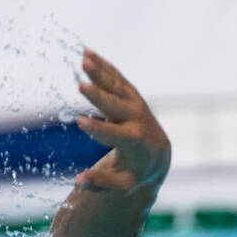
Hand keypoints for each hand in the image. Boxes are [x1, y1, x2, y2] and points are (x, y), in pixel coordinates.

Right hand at [75, 49, 170, 191]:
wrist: (158, 151)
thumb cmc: (136, 171)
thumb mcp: (123, 184)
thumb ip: (102, 183)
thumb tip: (78, 182)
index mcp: (135, 142)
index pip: (115, 135)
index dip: (98, 130)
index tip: (80, 122)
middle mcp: (136, 119)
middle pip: (115, 105)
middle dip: (98, 96)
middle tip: (81, 86)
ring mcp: (135, 103)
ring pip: (116, 85)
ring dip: (100, 72)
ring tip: (84, 60)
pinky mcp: (131, 93)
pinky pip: (116, 76)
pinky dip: (103, 65)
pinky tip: (86, 53)